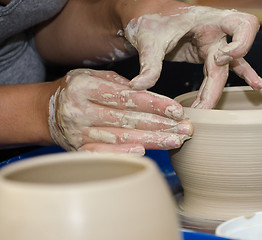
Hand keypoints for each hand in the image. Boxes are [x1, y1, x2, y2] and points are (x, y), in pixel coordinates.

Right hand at [48, 69, 192, 153]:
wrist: (46, 111)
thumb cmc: (77, 91)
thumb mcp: (92, 76)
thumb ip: (119, 84)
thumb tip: (149, 94)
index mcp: (85, 87)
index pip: (128, 97)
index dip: (155, 104)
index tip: (177, 110)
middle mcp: (81, 110)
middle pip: (128, 119)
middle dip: (161, 125)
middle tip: (186, 129)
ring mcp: (79, 132)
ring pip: (121, 137)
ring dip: (152, 141)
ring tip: (176, 141)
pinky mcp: (78, 149)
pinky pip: (102, 153)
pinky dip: (123, 153)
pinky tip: (144, 153)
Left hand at [123, 6, 261, 108]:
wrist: (148, 16)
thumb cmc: (152, 18)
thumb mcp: (149, 39)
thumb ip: (149, 63)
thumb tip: (139, 87)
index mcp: (208, 19)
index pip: (242, 25)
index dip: (240, 44)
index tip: (220, 58)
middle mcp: (216, 32)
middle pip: (228, 62)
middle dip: (216, 86)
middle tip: (202, 107)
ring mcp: (213, 46)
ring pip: (223, 72)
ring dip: (217, 92)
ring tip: (212, 111)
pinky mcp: (206, 57)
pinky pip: (217, 74)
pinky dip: (216, 89)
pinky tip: (222, 103)